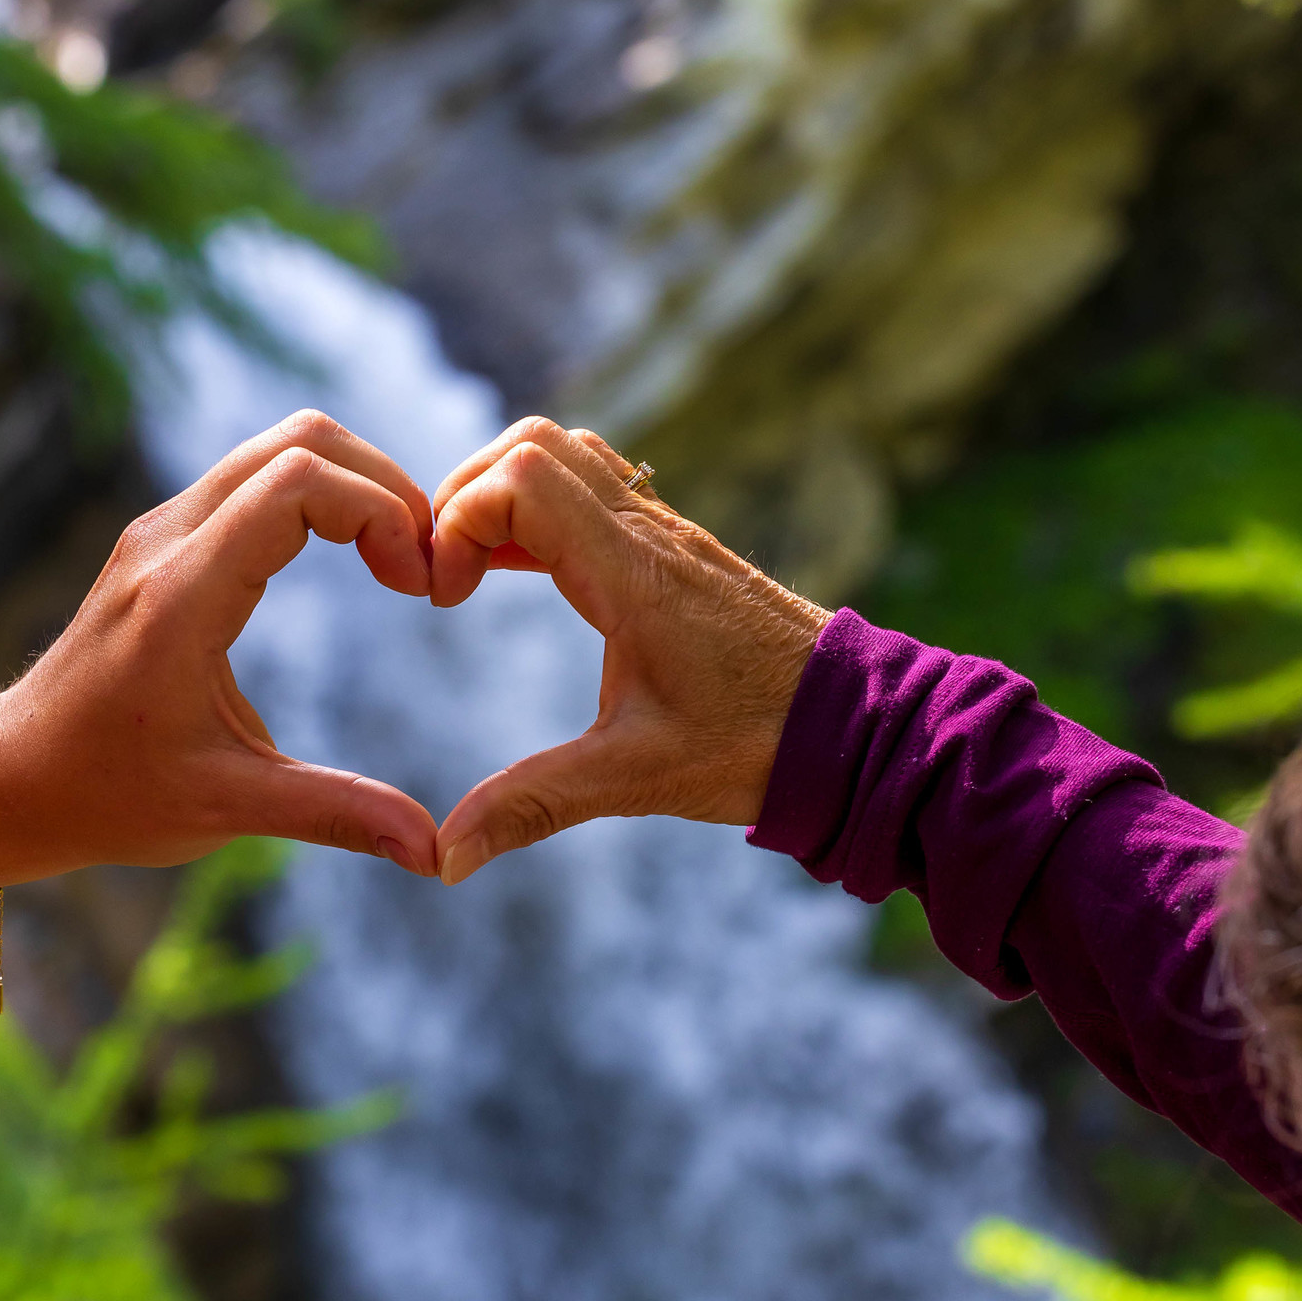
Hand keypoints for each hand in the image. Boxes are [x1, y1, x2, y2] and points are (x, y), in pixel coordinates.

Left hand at [0, 410, 440, 879]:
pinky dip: (321, 495)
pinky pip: (256, 476)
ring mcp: (161, 532)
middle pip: (300, 441)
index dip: (381, 513)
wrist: (13, 777)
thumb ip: (335, 814)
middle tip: (423, 565)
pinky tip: (353, 558)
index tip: (417, 586)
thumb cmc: (108, 795)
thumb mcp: (226, 809)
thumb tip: (434, 854)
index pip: (299, 483)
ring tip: (398, 560)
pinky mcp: (164, 540)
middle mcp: (167, 542)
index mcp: (183, 596)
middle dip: (385, 485)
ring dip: (355, 484)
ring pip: (279, 446)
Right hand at [428, 419, 830, 884]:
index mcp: (630, 572)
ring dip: (505, 495)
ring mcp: (667, 533)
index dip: (457, 522)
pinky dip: (546, 511)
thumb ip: (532, 805)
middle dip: (466, 495)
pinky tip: (528, 574)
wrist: (857, 727)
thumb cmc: (755, 746)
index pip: (517, 480)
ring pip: (568, 455)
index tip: (444, 597)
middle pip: (532, 444)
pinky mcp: (679, 550)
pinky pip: (598, 489)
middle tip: (446, 575)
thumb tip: (446, 856)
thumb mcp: (634, 778)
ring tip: (475, 571)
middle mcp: (648, 533)